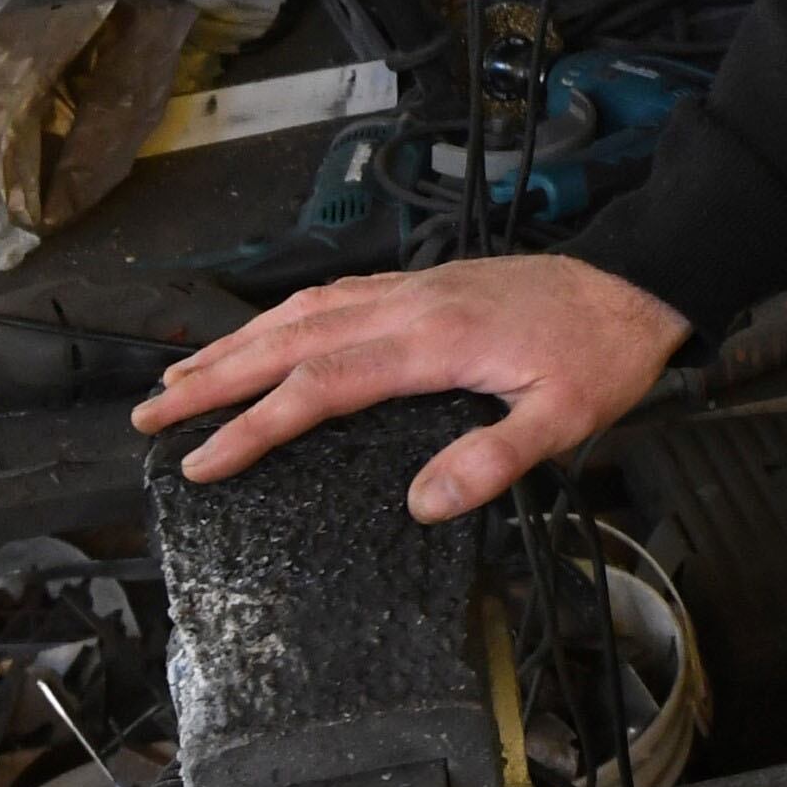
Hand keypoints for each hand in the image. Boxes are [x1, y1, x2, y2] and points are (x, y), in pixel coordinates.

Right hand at [132, 255, 690, 520]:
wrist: (638, 282)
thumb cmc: (603, 351)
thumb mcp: (567, 418)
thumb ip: (495, 460)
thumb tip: (423, 504)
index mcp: (433, 343)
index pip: (320, 389)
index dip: (254, 427)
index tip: (202, 460)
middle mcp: (409, 308)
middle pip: (289, 342)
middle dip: (213, 380)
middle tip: (149, 416)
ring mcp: (413, 290)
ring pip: (303, 313)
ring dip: (237, 344)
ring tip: (180, 379)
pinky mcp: (424, 285)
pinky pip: (334, 297)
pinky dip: (283, 316)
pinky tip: (265, 331)